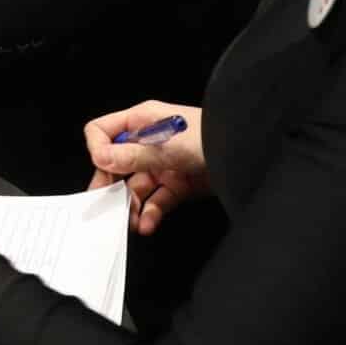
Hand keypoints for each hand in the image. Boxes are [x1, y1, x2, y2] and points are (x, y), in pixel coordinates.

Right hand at [83, 100, 207, 236]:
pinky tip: (147, 223)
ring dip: (130, 204)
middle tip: (105, 206)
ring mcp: (162, 165)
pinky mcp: (177, 185)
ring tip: (130, 221)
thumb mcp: (166, 147)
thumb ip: (132, 155)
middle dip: (110, 185)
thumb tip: (99, 157)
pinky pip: (155, 201)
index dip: (98, 150)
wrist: (246, 155)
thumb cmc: (208, 139)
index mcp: (141, 121)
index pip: (103, 131)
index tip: (104, 168)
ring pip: (134, 187)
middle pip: (115, 163)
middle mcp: (148, 142)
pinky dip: (149, 213)